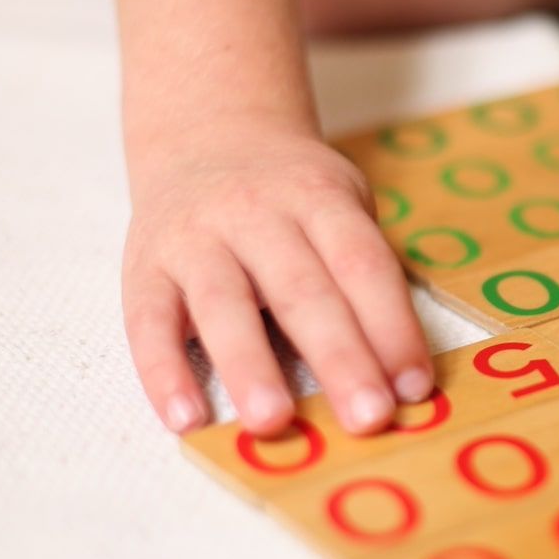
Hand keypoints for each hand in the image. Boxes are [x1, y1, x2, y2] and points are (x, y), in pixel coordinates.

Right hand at [122, 122, 432, 436]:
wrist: (204, 135)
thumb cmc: (293, 197)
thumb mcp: (341, 204)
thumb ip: (362, 272)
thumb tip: (399, 371)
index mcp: (319, 198)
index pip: (363, 264)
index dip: (392, 326)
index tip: (415, 388)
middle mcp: (256, 214)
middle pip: (303, 290)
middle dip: (340, 357)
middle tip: (368, 417)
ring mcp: (195, 239)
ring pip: (223, 305)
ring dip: (250, 367)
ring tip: (274, 422)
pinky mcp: (143, 268)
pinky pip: (149, 322)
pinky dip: (163, 372)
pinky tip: (186, 420)